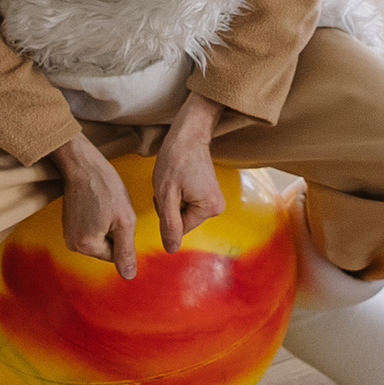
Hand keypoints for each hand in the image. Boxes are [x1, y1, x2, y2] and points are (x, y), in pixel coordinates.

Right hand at [54, 136, 140, 278]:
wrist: (84, 164)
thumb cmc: (105, 188)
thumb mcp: (124, 220)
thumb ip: (126, 250)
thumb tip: (128, 276)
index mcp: (86, 245)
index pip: (115, 256)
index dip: (124, 236)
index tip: (119, 216)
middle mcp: (72, 243)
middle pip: (106, 248)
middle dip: (115, 231)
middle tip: (113, 210)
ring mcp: (69, 232)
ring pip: (99, 238)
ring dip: (108, 225)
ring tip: (105, 205)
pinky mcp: (69, 222)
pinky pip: (91, 229)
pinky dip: (99, 219)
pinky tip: (98, 203)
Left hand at [150, 94, 229, 252]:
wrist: (188, 136)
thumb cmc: (175, 160)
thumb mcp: (166, 195)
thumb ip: (169, 224)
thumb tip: (171, 249)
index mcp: (208, 209)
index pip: (179, 228)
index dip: (166, 213)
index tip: (167, 193)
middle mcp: (217, 208)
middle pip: (183, 221)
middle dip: (170, 207)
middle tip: (169, 186)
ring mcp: (215, 200)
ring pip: (184, 213)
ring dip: (173, 200)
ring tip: (174, 181)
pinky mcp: (210, 194)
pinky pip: (189, 204)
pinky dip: (179, 195)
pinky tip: (179, 180)